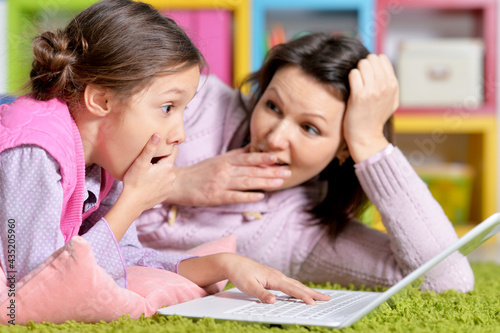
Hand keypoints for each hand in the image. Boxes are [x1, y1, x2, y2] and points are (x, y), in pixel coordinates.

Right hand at [105, 134, 177, 240]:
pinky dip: (159, 182)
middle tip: (148, 162)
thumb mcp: (141, 162)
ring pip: (167, 174)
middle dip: (161, 161)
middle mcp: (172, 177)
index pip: (173, 151)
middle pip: (168, 163)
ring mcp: (169, 186)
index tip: (158, 148)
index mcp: (167, 167)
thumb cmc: (134, 181)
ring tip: (147, 173)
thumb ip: (150, 148)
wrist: (132, 203)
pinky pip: (164, 184)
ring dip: (160, 172)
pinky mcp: (165, 194)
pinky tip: (149, 183)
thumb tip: (158, 135)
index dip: (166, 148)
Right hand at [169, 146, 290, 205]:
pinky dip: (247, 196)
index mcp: (226, 161)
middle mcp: (224, 170)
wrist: (178, 183)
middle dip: (271, 171)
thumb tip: (254, 148)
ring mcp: (220, 183)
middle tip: (288, 172)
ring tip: (280, 182)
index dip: (263, 157)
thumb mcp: (218, 159)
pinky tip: (260, 196)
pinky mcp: (215, 197)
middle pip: (251, 170)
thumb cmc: (200, 171)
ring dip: (264, 182)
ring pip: (246, 182)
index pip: (248, 158)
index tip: (278, 157)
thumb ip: (236, 155)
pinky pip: (234, 196)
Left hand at [178, 253, 329, 304]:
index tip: (314, 303)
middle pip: (299, 286)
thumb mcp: (249, 286)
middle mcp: (278, 276)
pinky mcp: (274, 277)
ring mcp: (277, 276)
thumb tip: (273, 301)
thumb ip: (262, 294)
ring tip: (320, 296)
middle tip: (328, 298)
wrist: (233, 263)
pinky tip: (302, 292)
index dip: (303, 297)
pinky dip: (300, 288)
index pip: (292, 289)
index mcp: (274, 278)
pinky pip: (291, 284)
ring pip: (296, 284)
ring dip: (309, 291)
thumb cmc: (240, 274)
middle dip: (314, 293)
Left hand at [344, 54, 398, 162]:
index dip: (372, 63)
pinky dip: (351, 78)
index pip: (382, 58)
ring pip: (362, 64)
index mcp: (393, 85)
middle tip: (360, 79)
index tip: (368, 73)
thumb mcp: (391, 101)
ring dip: (356, 71)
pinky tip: (351, 88)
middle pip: (371, 59)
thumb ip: (390, 84)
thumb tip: (384, 69)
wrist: (366, 137)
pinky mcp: (359, 95)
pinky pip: (353, 74)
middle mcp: (385, 86)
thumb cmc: (375, 119)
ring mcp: (373, 90)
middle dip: (363, 65)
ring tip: (356, 84)